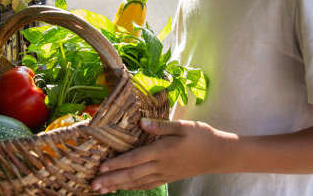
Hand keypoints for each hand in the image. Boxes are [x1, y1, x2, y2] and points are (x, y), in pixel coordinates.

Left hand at [91, 118, 235, 193]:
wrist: (219, 154)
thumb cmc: (201, 137)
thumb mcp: (183, 126)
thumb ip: (161, 125)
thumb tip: (141, 123)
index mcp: (162, 151)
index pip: (134, 159)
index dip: (116, 164)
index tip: (100, 168)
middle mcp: (160, 165)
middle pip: (131, 174)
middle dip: (111, 180)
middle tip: (93, 185)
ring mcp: (164, 174)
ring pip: (137, 182)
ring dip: (118, 185)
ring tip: (102, 190)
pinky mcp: (168, 177)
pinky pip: (147, 185)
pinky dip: (133, 187)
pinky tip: (124, 188)